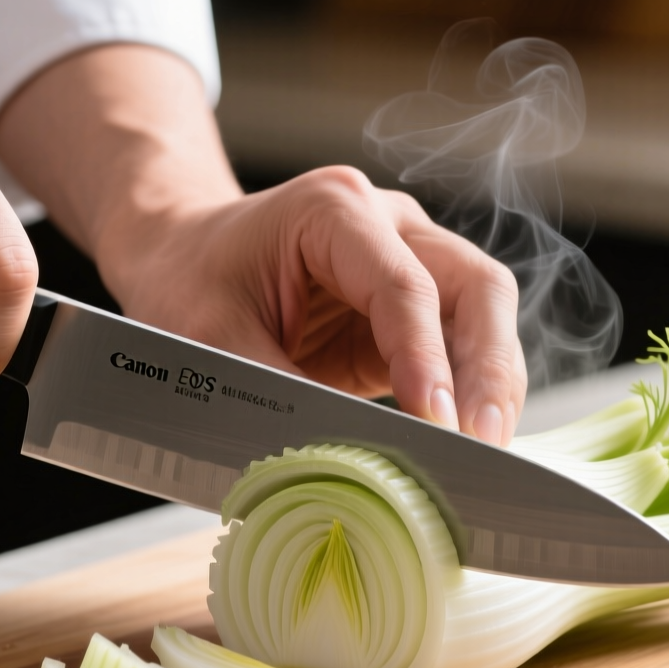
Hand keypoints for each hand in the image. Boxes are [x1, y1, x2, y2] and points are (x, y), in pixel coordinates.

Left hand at [107, 168, 526, 444]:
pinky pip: (460, 353)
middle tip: (484, 443)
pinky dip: (469, 399)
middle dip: (489, 370)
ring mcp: (408, 265)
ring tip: (482, 455)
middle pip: (475, 288)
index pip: (405, 285)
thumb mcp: (213, 340)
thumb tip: (346, 456)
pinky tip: (463, 445)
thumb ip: (280, 393)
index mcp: (334, 210)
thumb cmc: (188, 281)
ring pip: (483, 319)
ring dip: (491, 388)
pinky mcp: (410, 317)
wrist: (177, 256)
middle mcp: (388, 227)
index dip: (427, 358)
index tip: (435, 423)